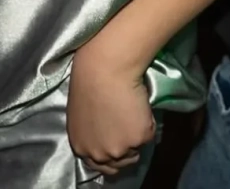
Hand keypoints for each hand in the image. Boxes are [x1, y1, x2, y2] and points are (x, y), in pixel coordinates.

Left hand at [68, 40, 155, 176]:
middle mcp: (98, 154)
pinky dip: (147, 121)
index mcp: (81, 147)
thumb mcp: (81, 114)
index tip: (118, 141)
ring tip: (130, 109)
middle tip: (128, 125)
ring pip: (136, 149)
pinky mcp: (139, 138)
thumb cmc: (89, 79)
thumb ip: (92, 133)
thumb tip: (105, 135)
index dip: (111, 153)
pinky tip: (137, 102)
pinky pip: (149, 134)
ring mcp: (119, 149)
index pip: (100, 164)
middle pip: (120, 163)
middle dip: (126, 147)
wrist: (105, 65)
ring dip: (136, 134)